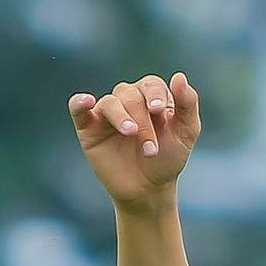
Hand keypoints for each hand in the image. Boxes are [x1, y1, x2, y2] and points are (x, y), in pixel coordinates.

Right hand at [68, 72, 201, 212]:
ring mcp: (108, 114)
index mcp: (152, 98)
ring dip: (121, 117)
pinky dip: (80, 102)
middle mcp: (128, 102)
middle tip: (151, 147)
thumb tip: (179, 76)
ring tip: (131, 134)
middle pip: (130, 95)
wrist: (149, 189)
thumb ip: (187, 104)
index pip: (151, 84)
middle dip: (143, 119)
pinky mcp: (89, 128)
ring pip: (109, 102)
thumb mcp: (186, 132)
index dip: (154, 93)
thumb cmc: (168, 159)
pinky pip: (78, 109)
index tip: (158, 110)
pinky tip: (87, 101)